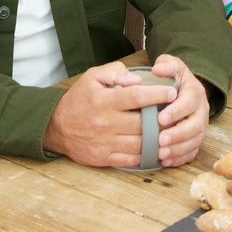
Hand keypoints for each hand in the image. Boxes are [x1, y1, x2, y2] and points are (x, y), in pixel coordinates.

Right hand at [42, 61, 176, 167]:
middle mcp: (105, 123)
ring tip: (170, 132)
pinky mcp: (103, 158)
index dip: (157, 95)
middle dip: (162, 119)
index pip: (136, 97)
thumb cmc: (79, 98)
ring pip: (139, 144)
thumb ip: (115, 72)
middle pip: (141, 123)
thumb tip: (137, 79)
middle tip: (176, 114)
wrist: (55, 126)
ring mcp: (105, 143)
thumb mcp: (93, 77)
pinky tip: (155, 147)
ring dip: (157, 139)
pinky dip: (145, 155)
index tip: (172, 93)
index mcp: (104, 101)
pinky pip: (130, 159)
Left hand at [149, 54, 209, 166]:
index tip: (160, 118)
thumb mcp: (171, 65)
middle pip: (196, 125)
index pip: (190, 102)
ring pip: (195, 141)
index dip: (177, 111)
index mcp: (195, 92)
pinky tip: (166, 161)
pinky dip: (180, 158)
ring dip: (178, 149)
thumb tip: (158, 69)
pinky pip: (192, 152)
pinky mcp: (196, 139)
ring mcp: (200, 127)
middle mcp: (201, 110)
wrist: (183, 91)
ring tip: (161, 153)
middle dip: (178, 134)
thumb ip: (166, 64)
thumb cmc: (173, 79)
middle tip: (161, 140)